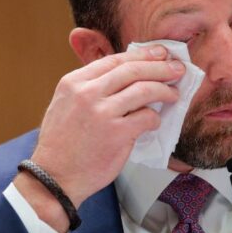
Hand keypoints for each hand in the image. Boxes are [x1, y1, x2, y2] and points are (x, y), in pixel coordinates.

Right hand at [14, 45, 184, 231]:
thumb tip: (125, 76)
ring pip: (144, 90)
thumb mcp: (65, 104)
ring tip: (173, 94)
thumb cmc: (62, 145)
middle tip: (177, 69)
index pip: (114, 60)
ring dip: (164, 90)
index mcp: (74, 82)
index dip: (142, 55)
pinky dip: (155, 118)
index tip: (159, 54)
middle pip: (133, 69)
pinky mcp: (117, 133)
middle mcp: (87, 93)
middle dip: (160, 67)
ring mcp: (102, 113)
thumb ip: (90, 88)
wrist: (54, 178)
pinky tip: (155, 122)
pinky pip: (146, 117)